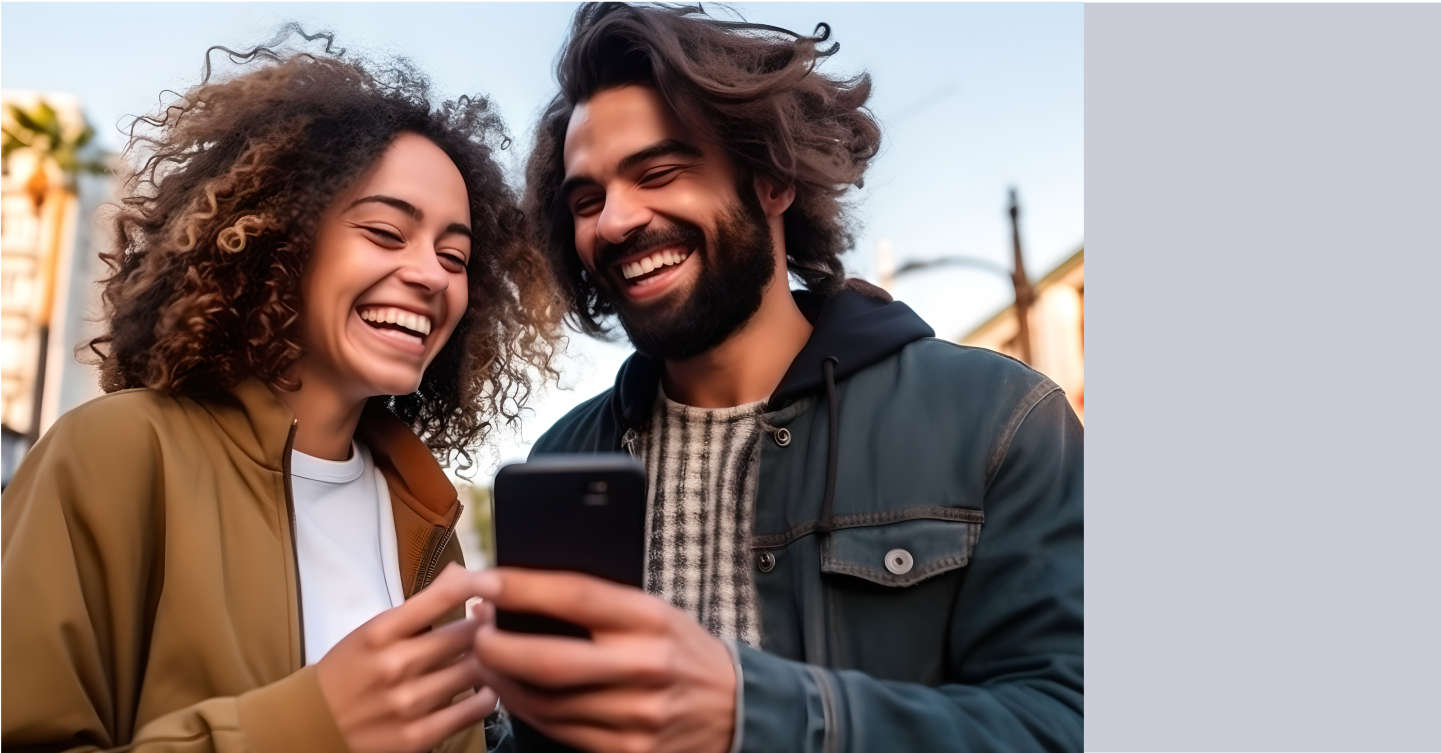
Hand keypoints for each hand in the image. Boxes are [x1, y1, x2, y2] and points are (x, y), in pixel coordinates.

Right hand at [316, 563, 498, 752]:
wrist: (310, 727)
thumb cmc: (347, 672)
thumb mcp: (374, 630)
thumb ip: (421, 604)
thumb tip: (460, 572)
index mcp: (379, 632)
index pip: (441, 598)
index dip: (479, 584)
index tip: (496, 583)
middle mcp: (395, 665)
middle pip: (468, 634)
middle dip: (488, 625)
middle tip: (494, 623)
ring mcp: (407, 703)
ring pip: (475, 671)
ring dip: (489, 661)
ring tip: (488, 656)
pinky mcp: (418, 736)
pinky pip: (474, 710)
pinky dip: (487, 696)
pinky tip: (482, 689)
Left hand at [470, 568, 735, 752]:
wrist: (737, 710)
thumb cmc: (683, 651)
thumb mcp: (656, 613)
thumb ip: (603, 606)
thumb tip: (527, 593)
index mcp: (652, 620)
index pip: (577, 597)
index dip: (523, 588)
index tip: (484, 580)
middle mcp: (645, 667)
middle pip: (548, 661)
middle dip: (496, 646)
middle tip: (473, 631)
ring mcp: (636, 716)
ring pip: (546, 704)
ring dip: (503, 682)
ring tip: (486, 659)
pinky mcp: (628, 751)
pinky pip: (561, 732)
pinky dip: (529, 712)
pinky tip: (516, 693)